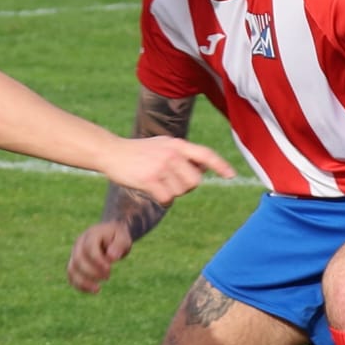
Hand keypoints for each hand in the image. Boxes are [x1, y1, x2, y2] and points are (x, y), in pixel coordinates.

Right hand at [67, 220, 133, 293]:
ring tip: (97, 289)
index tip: (109, 269)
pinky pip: (71, 276)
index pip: (89, 248)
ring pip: (72, 269)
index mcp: (92, 234)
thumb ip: (119, 246)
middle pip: (78, 259)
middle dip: (92, 272)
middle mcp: (80, 243)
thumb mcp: (123, 238)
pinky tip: (92, 291)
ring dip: (83, 282)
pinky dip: (79, 285)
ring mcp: (75, 253)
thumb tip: (111, 258)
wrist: (109, 235)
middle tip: (107, 277)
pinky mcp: (74, 263)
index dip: (98, 260)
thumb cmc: (117, 237)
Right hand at [103, 135, 232, 205]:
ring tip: (158, 182)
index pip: (205, 154)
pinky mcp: (149, 180)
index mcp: (178, 144)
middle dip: (187, 186)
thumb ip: (183, 154)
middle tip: (172, 182)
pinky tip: (152, 190)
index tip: (232, 176)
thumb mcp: (163, 145)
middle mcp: (172, 154)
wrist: (112, 152)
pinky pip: (167, 199)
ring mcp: (161, 167)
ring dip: (172, 193)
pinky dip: (162, 199)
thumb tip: (204, 167)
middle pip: (195, 181)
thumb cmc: (139, 151)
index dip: (220, 165)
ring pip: (181, 192)